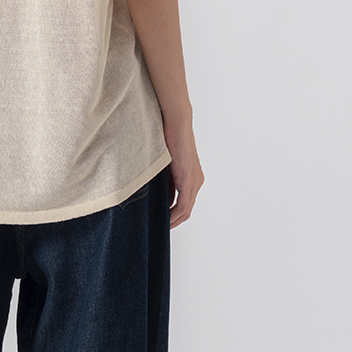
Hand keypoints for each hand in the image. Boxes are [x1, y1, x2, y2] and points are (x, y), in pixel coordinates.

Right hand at [162, 112, 203, 226]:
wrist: (175, 123)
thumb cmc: (168, 137)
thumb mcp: (165, 163)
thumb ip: (164, 178)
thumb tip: (155, 190)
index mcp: (192, 177)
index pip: (185, 203)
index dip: (174, 214)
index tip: (162, 220)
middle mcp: (196, 181)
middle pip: (186, 210)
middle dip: (174, 221)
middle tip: (160, 228)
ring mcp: (194, 181)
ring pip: (186, 210)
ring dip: (174, 220)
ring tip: (161, 227)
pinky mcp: (188, 180)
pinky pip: (183, 205)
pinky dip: (175, 215)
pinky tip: (165, 220)